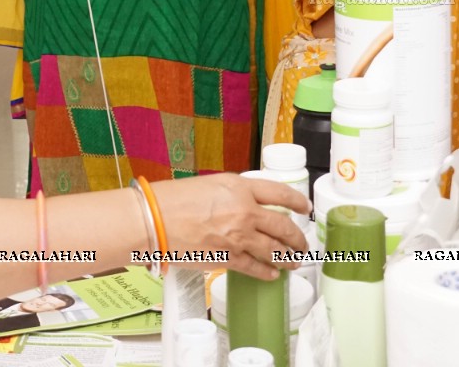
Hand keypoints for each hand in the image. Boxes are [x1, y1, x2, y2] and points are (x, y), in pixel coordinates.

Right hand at [150, 173, 309, 280]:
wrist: (153, 220)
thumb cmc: (171, 200)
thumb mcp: (208, 185)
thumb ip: (232, 195)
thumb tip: (245, 207)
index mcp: (239, 188)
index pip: (280, 194)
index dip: (297, 202)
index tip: (305, 208)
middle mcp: (244, 211)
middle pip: (284, 226)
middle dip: (297, 238)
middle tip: (301, 243)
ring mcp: (238, 237)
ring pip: (274, 250)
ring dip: (287, 258)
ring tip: (293, 261)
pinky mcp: (228, 258)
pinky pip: (256, 268)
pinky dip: (267, 272)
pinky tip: (272, 273)